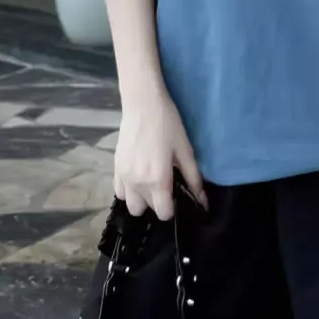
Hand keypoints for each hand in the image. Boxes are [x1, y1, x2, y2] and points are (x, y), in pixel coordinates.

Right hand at [113, 90, 207, 220]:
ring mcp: (123, 177)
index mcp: (157, 180)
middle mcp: (138, 184)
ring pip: (131, 204)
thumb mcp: (185, 151)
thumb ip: (193, 178)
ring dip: (141, 198)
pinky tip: (137, 176)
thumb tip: (203, 201)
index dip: (172, 208)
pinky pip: (119, 192)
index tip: (176, 195)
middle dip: (157, 203)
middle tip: (164, 185)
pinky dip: (128, 190)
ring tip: (149, 182)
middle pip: (147, 210)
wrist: (142, 105)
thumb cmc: (168, 125)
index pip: (163, 214)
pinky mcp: (115, 168)